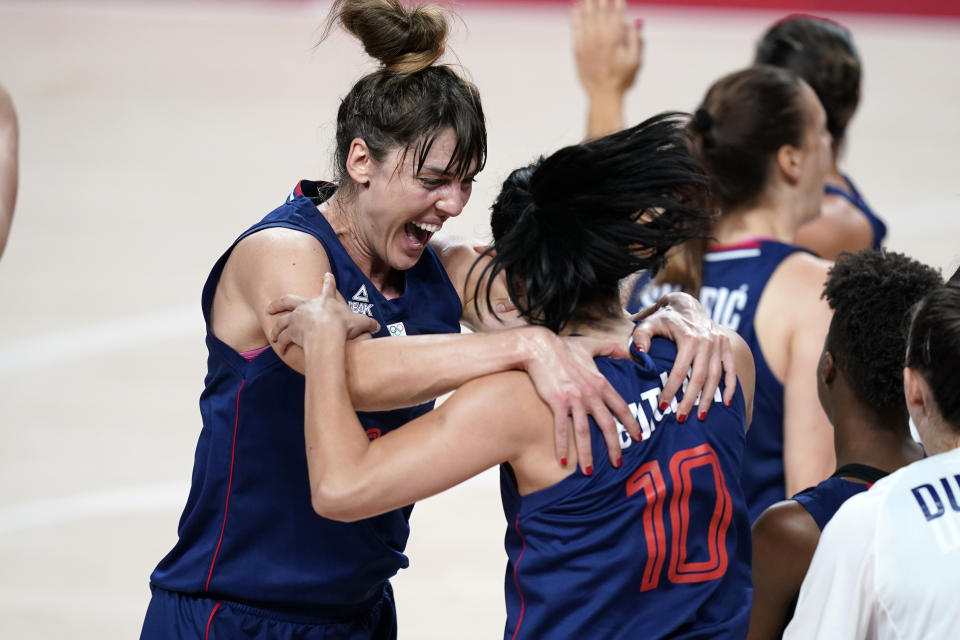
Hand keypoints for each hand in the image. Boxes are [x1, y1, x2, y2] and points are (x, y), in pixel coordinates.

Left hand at [266, 273, 379, 353]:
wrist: (327, 333)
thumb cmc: (343, 326)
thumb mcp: (360, 322)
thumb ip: (369, 323)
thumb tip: (378, 326)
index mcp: (325, 301)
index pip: (328, 287)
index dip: (328, 281)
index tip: (326, 275)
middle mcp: (307, 306)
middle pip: (287, 300)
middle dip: (278, 304)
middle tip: (270, 307)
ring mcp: (297, 318)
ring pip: (281, 322)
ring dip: (276, 329)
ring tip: (273, 335)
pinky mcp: (291, 331)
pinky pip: (284, 339)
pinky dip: (282, 344)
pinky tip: (281, 349)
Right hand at [518, 328, 640, 472]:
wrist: (539, 347)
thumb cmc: (562, 347)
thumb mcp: (590, 345)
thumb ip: (609, 348)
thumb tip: (624, 351)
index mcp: (600, 382)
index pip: (621, 407)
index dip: (631, 423)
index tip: (639, 437)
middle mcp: (591, 393)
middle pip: (607, 425)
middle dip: (614, 447)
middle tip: (618, 464)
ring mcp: (574, 399)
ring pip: (584, 432)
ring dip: (588, 454)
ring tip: (590, 472)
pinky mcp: (557, 402)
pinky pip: (561, 428)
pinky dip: (562, 446)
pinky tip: (562, 461)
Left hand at [572, 0, 642, 98]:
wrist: (602, 94)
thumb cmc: (622, 78)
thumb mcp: (635, 59)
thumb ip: (635, 38)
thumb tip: (635, 20)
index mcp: (615, 38)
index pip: (616, 12)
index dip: (616, 0)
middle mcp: (599, 38)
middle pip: (599, 10)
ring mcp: (587, 43)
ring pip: (586, 16)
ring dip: (587, 3)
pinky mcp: (577, 50)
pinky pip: (574, 29)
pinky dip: (575, 16)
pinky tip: (575, 7)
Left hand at [631, 292, 736, 420]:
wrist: (686, 304)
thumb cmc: (664, 318)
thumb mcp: (649, 323)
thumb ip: (641, 336)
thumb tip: (639, 353)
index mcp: (689, 338)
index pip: (679, 371)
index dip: (671, 390)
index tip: (663, 407)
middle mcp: (707, 341)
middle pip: (699, 378)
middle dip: (690, 400)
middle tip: (681, 418)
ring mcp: (718, 343)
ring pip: (716, 376)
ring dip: (709, 398)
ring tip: (700, 416)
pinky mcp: (726, 345)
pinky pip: (731, 369)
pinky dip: (731, 386)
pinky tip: (727, 402)